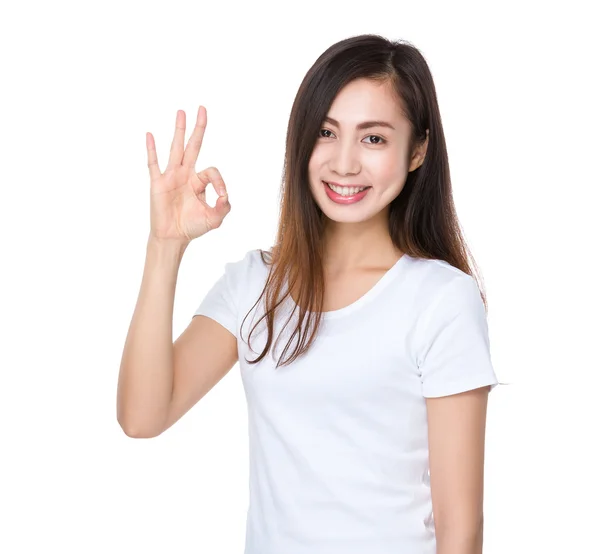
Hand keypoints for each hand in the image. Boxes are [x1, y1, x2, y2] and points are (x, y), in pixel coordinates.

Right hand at [146, 106, 230, 242]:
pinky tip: (150, 135)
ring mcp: (171, 177)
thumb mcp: (214, 218)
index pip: (212, 171)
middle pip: (193, 146)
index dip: (219, 182)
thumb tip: (225, 195)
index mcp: (198, 181)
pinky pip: (154, 163)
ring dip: (179, 130)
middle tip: (203, 108)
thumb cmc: (192, 227)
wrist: (173, 237)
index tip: (222, 196)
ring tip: (181, 112)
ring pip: (176, 149)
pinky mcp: (158, 183)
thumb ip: (224, 207)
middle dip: (199, 128)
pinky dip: (152, 149)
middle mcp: (185, 174)